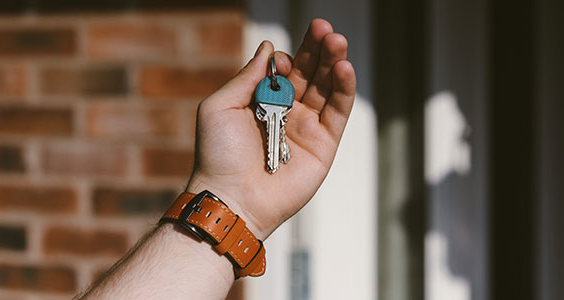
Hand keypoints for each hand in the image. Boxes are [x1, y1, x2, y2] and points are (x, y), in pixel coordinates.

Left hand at [186, 19, 355, 238]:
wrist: (232, 198)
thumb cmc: (219, 155)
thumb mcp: (220, 107)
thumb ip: (247, 77)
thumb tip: (268, 48)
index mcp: (262, 102)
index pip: (285, 70)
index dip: (288, 58)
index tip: (283, 60)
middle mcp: (287, 112)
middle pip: (310, 74)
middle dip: (318, 50)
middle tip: (325, 29)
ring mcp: (307, 128)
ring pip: (328, 88)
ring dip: (334, 63)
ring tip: (337, 41)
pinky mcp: (324, 145)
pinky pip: (338, 113)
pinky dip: (344, 90)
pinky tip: (344, 69)